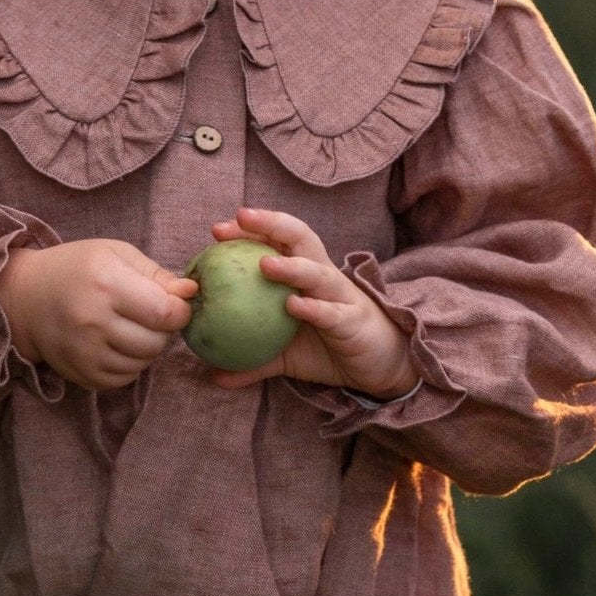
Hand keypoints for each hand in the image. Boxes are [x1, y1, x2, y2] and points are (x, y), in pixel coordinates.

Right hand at [0, 238, 199, 393]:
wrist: (26, 297)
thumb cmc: (77, 268)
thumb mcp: (115, 254)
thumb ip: (156, 273)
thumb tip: (191, 292)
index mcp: (105, 282)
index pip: (164, 312)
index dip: (181, 311)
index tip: (177, 304)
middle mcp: (93, 320)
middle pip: (157, 341)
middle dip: (165, 330)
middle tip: (151, 315)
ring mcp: (85, 352)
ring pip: (144, 362)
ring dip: (148, 347)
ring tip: (132, 327)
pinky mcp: (81, 374)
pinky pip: (125, 378)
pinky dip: (130, 363)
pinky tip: (117, 344)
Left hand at [202, 206, 416, 398]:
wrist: (381, 366)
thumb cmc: (330, 347)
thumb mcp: (285, 355)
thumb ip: (253, 361)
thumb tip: (215, 376)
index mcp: (306, 275)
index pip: (278, 241)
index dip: (252, 229)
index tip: (218, 230)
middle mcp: (323, 276)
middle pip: (299, 238)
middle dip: (270, 224)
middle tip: (239, 219)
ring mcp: (341, 297)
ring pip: (317, 272)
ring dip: (291, 266)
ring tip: (263, 264)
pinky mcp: (353, 321)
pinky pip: (333, 312)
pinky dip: (315, 308)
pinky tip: (294, 306)